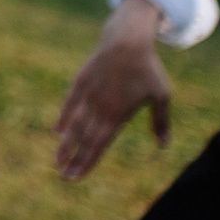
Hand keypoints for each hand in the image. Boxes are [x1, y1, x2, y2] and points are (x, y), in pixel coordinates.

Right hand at [54, 0, 172, 179]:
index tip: (77, 176)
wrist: (126, 42)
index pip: (98, 145)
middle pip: (82, 140)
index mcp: (117, 115)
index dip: (87, 162)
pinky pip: (69, 104)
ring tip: (56, 161)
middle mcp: (98, 109)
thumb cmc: (148, 70)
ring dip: (64, 145)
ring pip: (72, 125)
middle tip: (63, 177)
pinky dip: (62, 119)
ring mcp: (87, 96)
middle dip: (72, 160)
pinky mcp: (79, 82)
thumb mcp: (161, 96)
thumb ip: (160, 122)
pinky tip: (57, 131)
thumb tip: (163, 145)